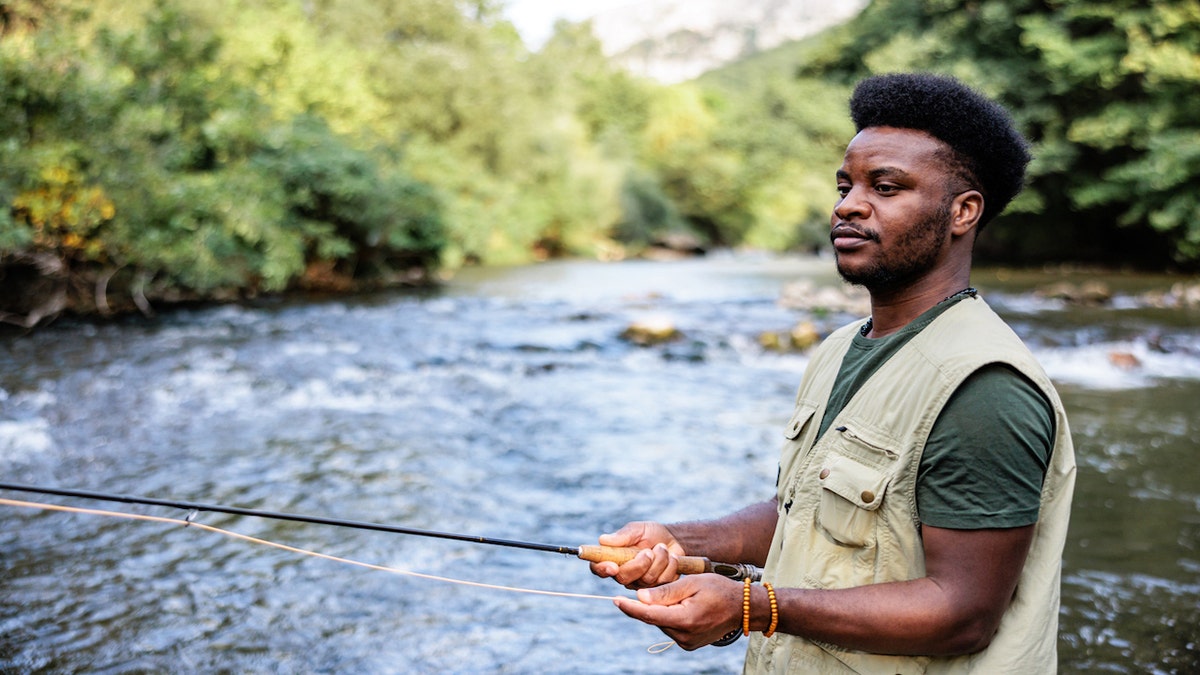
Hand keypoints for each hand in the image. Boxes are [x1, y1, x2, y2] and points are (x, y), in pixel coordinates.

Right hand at [589, 521, 684, 588]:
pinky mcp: (656, 589)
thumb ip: (623, 535)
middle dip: (639, 565)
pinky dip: (669, 566)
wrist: (673, 540)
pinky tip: (671, 558)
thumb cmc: (651, 533)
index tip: (613, 566)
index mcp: (612, 558)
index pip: (598, 569)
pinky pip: (662, 582)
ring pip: (646, 580)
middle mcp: (623, 573)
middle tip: (649, 551)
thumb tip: (603, 540)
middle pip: (623, 578)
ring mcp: (640, 584)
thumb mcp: (638, 529)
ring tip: (662, 547)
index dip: (602, 570)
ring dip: (658, 561)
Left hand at [613, 574, 743, 649]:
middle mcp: (685, 635)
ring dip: (660, 610)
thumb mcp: (692, 582)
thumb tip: (640, 597)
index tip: (615, 600)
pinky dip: (669, 616)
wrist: (743, 608)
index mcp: (686, 619)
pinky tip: (680, 605)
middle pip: (655, 618)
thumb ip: (665, 591)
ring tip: (676, 596)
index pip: (650, 615)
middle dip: (648, 604)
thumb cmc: (719, 590)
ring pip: (662, 623)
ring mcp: (687, 642)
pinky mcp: (690, 644)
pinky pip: (671, 628)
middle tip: (651, 587)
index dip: (631, 608)